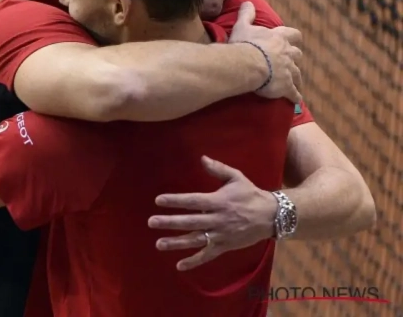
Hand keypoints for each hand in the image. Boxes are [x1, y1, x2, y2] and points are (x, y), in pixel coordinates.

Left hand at [147, 155, 276, 270]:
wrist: (272, 216)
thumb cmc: (250, 194)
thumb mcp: (236, 177)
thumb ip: (218, 169)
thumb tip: (202, 158)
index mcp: (218, 201)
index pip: (193, 201)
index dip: (175, 200)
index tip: (158, 200)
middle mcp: (217, 219)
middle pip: (190, 221)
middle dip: (170, 222)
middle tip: (151, 222)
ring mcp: (221, 234)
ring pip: (196, 240)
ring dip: (176, 243)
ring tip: (158, 243)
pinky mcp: (225, 246)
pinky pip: (207, 255)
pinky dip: (194, 261)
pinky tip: (179, 266)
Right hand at [229, 1, 302, 102]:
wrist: (248, 64)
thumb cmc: (245, 44)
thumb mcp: (243, 26)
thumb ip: (247, 14)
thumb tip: (247, 2)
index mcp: (279, 38)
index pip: (293, 34)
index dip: (293, 37)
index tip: (292, 40)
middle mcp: (288, 53)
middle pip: (297, 55)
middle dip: (294, 59)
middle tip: (287, 63)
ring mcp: (289, 71)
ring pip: (298, 74)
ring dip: (295, 78)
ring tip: (292, 83)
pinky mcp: (287, 87)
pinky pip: (294, 93)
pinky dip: (295, 96)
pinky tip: (295, 101)